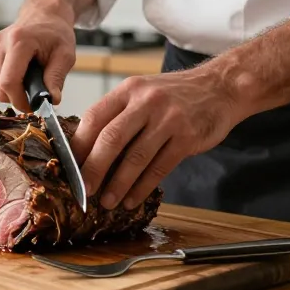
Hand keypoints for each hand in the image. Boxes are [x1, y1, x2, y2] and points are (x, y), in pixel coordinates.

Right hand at [0, 1, 75, 110]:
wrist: (44, 16)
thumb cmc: (55, 34)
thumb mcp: (65, 55)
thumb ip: (57, 77)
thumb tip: (51, 100)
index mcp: (18, 41)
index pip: (8, 82)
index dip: (19, 100)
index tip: (33, 106)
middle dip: (16, 98)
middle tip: (34, 94)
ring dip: (10, 91)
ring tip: (28, 80)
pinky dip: (3, 83)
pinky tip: (17, 73)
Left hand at [70, 69, 245, 210]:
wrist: (220, 87)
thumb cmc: (174, 95)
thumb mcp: (142, 93)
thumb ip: (117, 114)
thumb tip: (86, 149)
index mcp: (128, 90)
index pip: (94, 118)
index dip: (79, 145)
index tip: (69, 166)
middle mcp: (146, 102)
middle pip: (111, 139)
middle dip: (93, 169)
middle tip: (83, 189)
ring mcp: (168, 119)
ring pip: (135, 158)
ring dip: (118, 184)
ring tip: (107, 202)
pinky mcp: (187, 137)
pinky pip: (159, 168)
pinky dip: (143, 187)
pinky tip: (132, 199)